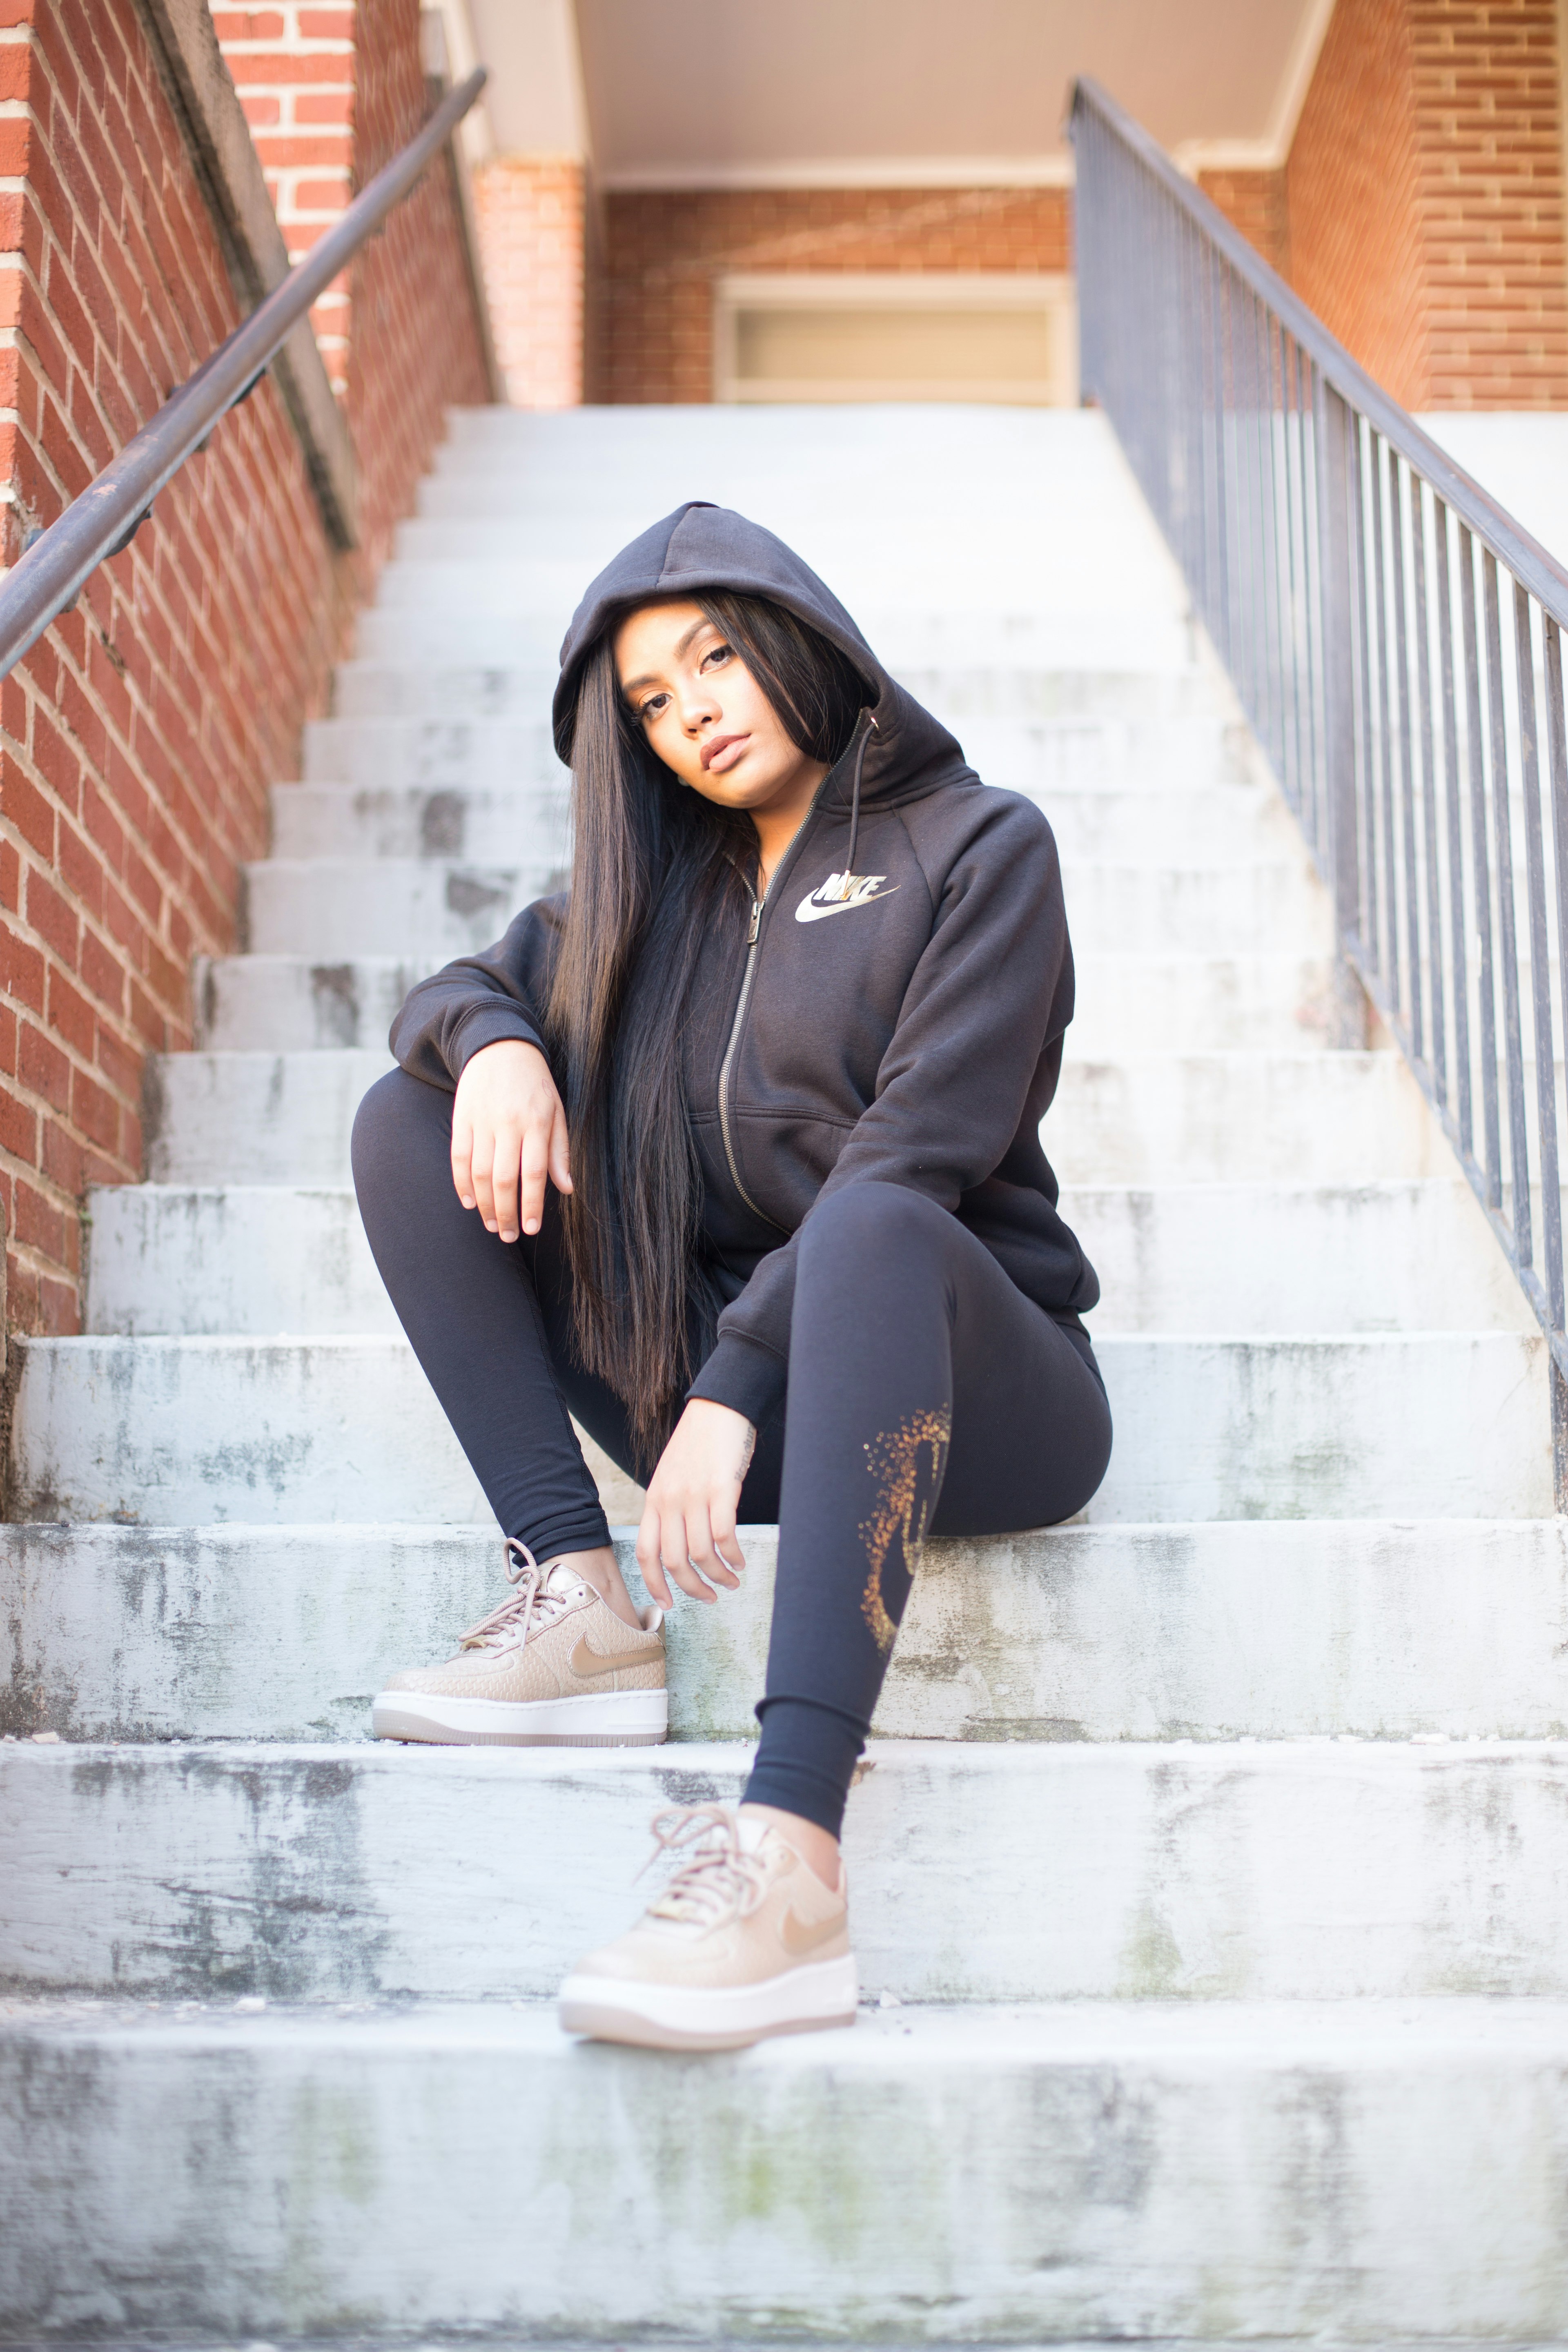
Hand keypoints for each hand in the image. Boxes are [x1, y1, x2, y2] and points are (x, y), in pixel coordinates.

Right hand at [450, 1039, 570, 1242]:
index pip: (534, 1174)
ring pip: (480, 1173)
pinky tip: (469, 1202)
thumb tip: (567, 1188)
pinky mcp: (462, 1119)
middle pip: (505, 1179)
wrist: (499, 1046)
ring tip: (490, 1225)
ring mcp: (482, 1122)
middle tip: (508, 1235)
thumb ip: (559, 1151)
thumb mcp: (556, 1111)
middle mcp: (508, 1124)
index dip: (532, 1205)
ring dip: (484, 1204)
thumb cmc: (534, 1084)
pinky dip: (462, 1183)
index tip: (532, 1229)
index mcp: (537, 1123)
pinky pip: (459, 1158)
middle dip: (506, 1213)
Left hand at [636, 1400, 754, 1606]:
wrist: (719, 1408)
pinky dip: (733, 1555)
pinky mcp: (722, 1489)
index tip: (668, 1605)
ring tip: (732, 1580)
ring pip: (702, 1553)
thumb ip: (670, 1507)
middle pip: (674, 1560)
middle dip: (693, 1588)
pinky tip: (740, 1560)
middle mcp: (670, 1500)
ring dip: (719, 1575)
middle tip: (711, 1598)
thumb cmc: (699, 1444)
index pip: (646, 1553)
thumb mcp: (672, 1476)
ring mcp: (694, 1495)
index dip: (655, 1584)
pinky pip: (724, 1535)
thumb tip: (679, 1545)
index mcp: (654, 1499)